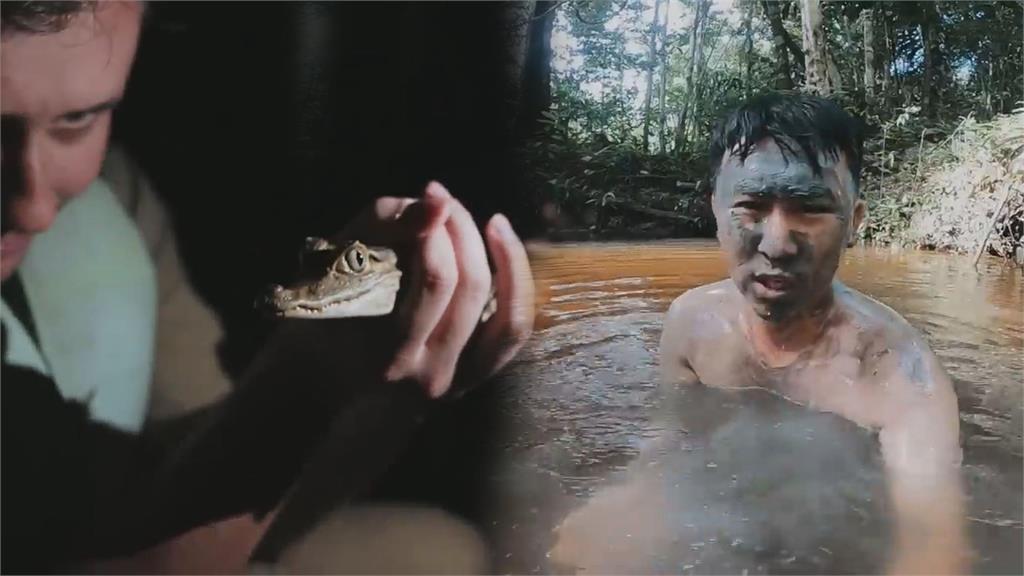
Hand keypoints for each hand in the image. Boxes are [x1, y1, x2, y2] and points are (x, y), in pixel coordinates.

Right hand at [336, 181, 533, 397]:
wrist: (322, 379)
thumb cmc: (321, 312)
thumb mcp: (337, 262)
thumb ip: (384, 224)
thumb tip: (438, 202)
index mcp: (389, 353)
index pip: (433, 279)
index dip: (438, 227)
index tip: (430, 193)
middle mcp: (429, 375)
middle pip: (470, 289)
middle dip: (464, 233)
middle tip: (446, 203)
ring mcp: (457, 383)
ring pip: (506, 314)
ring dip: (504, 258)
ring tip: (490, 224)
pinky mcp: (474, 380)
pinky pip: (513, 333)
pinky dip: (517, 291)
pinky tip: (506, 255)